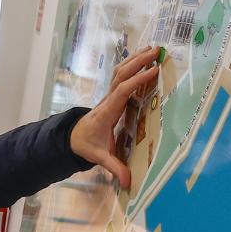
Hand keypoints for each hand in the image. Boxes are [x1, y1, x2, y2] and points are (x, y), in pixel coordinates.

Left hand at [68, 45, 161, 190]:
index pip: (122, 90)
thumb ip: (114, 167)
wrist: (73, 137)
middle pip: (121, 74)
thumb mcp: (99, 157)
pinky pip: (121, 74)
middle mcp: (108, 98)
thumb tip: (127, 182)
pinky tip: (143, 57)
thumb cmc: (87, 145)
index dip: (137, 80)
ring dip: (136, 58)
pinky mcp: (111, 94)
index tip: (153, 71)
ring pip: (120, 70)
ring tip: (153, 49)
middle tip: (157, 51)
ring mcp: (109, 94)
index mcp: (107, 111)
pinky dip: (132, 63)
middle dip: (139, 61)